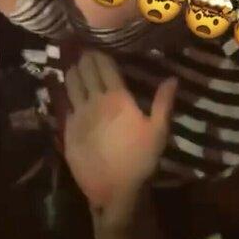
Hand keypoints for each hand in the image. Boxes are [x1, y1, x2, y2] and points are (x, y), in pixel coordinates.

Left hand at [63, 51, 176, 223]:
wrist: (115, 191)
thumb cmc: (140, 159)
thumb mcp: (159, 130)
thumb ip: (163, 102)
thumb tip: (172, 78)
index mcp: (117, 98)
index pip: (104, 66)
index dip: (99, 54)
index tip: (97, 47)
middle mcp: (95, 102)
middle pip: (84, 72)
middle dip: (84, 60)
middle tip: (85, 54)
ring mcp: (78, 117)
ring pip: (70, 86)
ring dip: (72, 74)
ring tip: (74, 68)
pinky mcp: (67, 132)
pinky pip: (65, 107)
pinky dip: (67, 97)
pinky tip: (70, 97)